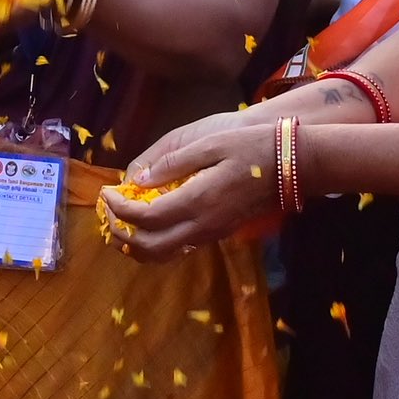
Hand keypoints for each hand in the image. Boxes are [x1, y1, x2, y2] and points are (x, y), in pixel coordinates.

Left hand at [97, 108, 283, 258]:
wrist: (293, 165)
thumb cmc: (251, 146)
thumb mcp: (210, 143)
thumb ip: (173, 163)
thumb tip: (138, 178)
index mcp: (197, 201)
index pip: (145, 217)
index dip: (119, 208)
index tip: (106, 192)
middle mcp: (202, 225)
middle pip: (149, 247)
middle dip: (121, 232)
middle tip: (108, 212)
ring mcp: (212, 233)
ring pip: (164, 255)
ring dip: (136, 244)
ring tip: (121, 222)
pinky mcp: (218, 233)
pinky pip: (179, 248)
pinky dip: (156, 243)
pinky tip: (149, 223)